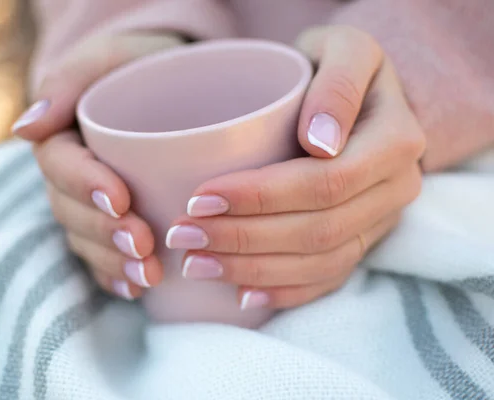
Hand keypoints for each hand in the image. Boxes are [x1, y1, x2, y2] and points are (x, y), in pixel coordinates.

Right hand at [13, 33, 183, 298]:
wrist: (165, 82)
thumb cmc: (138, 64)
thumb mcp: (108, 58)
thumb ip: (68, 84)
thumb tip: (24, 130)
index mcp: (61, 139)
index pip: (62, 167)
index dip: (86, 187)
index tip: (120, 199)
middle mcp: (69, 178)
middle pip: (72, 213)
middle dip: (105, 233)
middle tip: (143, 245)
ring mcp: (86, 206)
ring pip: (86, 241)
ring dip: (113, 261)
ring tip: (148, 275)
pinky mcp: (109, 224)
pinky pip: (101, 258)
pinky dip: (114, 277)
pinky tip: (136, 290)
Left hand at [165, 26, 425, 309]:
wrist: (355, 93)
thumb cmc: (335, 64)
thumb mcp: (342, 47)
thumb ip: (338, 84)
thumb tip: (321, 143)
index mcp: (395, 141)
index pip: (324, 183)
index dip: (259, 197)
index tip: (199, 198)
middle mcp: (396, 188)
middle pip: (317, 230)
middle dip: (244, 239)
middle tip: (183, 236)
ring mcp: (381, 220)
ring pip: (319, 262)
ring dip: (253, 270)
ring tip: (196, 264)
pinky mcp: (364, 239)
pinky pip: (329, 278)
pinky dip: (284, 291)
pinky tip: (241, 295)